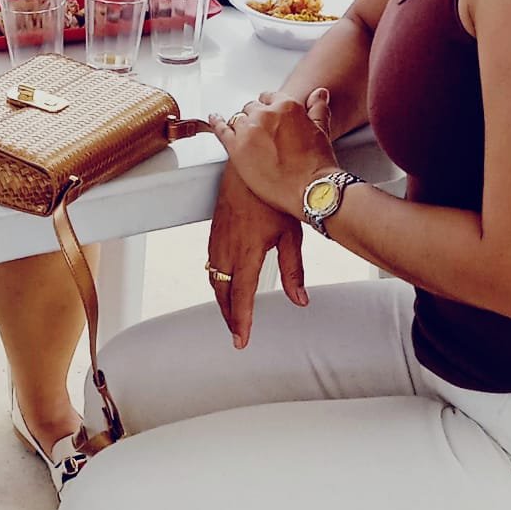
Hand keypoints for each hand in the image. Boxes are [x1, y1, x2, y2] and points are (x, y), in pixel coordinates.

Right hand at [206, 168, 306, 349]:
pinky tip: (223, 284)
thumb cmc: (272, 197)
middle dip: (229, 316)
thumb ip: (294, 270)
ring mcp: (217, 240)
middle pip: (222, 293)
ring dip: (221, 300)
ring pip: (214, 279)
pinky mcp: (214, 233)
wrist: (248, 168)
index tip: (241, 340)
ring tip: (232, 315)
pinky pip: (211, 265)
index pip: (242, 296)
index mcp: (247, 252)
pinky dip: (216, 281)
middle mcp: (227, 249)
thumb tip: (299, 299)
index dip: (241, 321)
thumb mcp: (290, 235)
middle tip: (237, 334)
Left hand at [209, 89, 338, 217]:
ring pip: (238, 119)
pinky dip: (216, 123)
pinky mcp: (236, 149)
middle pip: (252, 109)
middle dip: (256, 118)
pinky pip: (220, 130)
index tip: (269, 115)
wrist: (310, 190)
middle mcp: (265, 114)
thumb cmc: (318, 165)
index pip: (269, 98)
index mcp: (286, 106)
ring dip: (242, 126)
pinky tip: (214, 119)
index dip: (269, 108)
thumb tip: (318, 93)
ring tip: (249, 138)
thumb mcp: (321, 130)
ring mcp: (248, 131)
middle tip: (263, 134)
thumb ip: (318, 108)